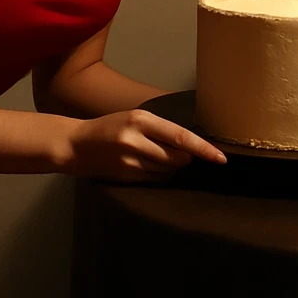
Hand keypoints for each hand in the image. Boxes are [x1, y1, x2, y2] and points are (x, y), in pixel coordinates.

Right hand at [56, 108, 226, 182]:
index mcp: (140, 119)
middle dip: (185, 159)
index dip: (203, 149)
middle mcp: (136, 139)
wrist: (76, 144)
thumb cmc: (108, 128)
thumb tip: (190, 147)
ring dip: (170, 167)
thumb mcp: (132, 118)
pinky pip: (155, 179)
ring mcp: (130, 160)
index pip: (181, 137)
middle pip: (177, 157)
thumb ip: (158, 130)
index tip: (221, 158)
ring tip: (154, 157)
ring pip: (167, 170)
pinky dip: (158, 175)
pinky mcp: (126, 176)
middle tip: (178, 154)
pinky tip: (146, 166)